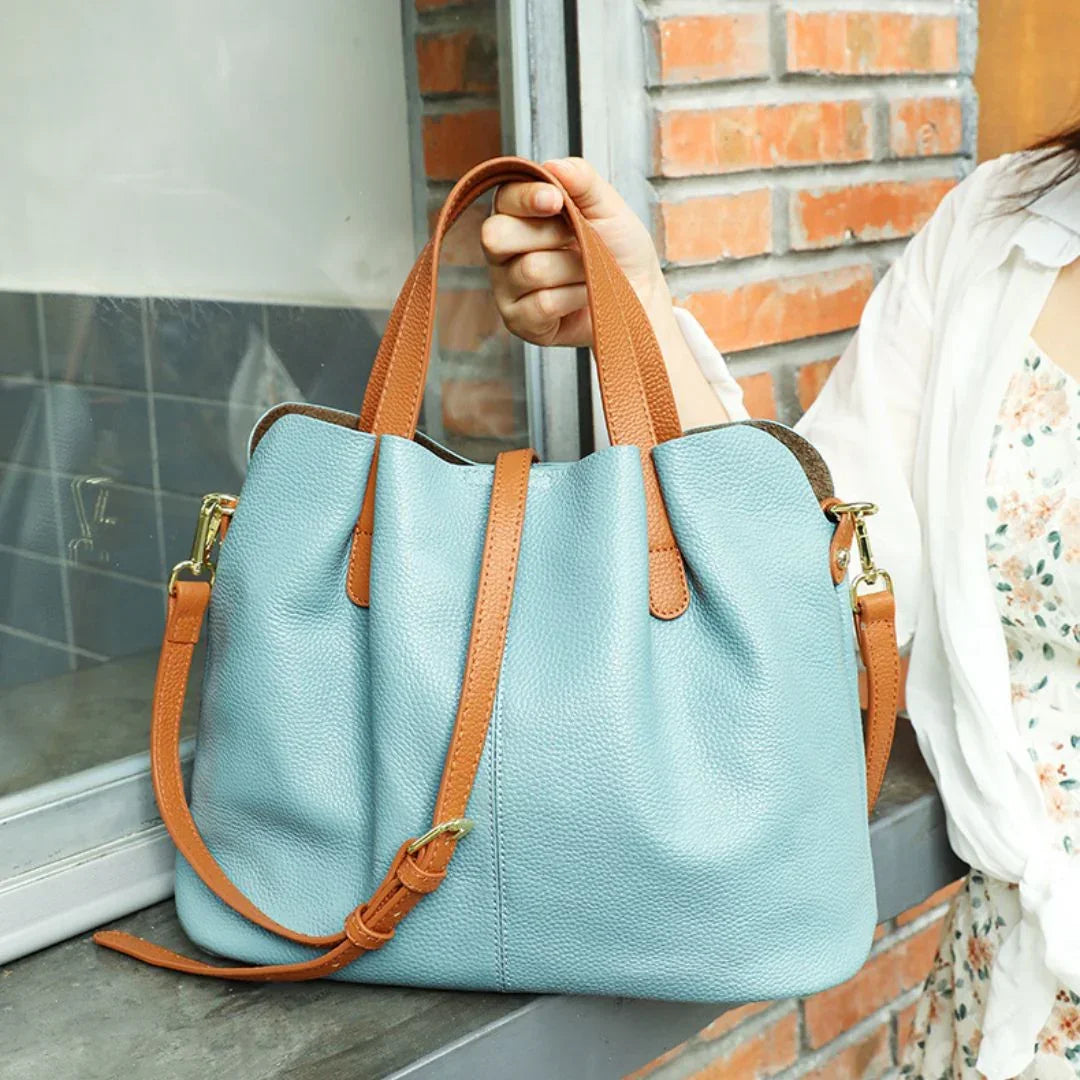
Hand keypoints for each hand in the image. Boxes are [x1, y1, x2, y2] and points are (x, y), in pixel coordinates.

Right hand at [480, 157, 729, 428]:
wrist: (641, 296)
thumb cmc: (620, 250)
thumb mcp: (608, 207)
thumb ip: (582, 180)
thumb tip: (553, 163)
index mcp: (518, 215)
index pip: (503, 199)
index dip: (526, 198)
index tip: (555, 201)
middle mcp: (503, 251)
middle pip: (496, 235)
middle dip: (548, 236)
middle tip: (578, 240)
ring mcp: (507, 288)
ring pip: (530, 269)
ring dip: (573, 269)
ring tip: (588, 272)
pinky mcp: (519, 322)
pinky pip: (541, 304)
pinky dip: (573, 298)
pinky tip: (582, 297)